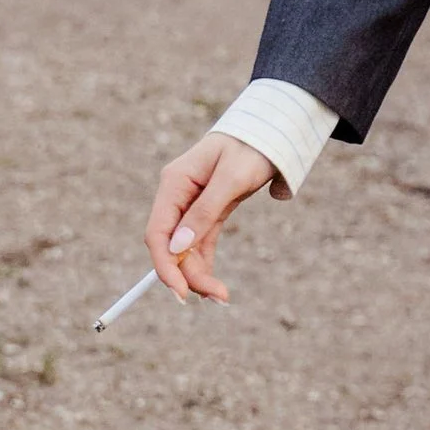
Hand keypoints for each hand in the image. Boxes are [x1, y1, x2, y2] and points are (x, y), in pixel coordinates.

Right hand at [146, 133, 281, 304]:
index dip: (164, 265)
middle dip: (188, 275)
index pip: (157, 232)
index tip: (181, 291)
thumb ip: (205, 211)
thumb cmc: (252, 148)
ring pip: (186, 249)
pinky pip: (200, 244)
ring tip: (222, 297)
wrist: (272, 132)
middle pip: (171, 245)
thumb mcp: (231, 178)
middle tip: (218, 298)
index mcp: (174, 182)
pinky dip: (205, 264)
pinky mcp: (209, 212)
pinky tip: (214, 286)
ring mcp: (192, 205)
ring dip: (199, 274)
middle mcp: (178, 195)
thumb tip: (178, 247)